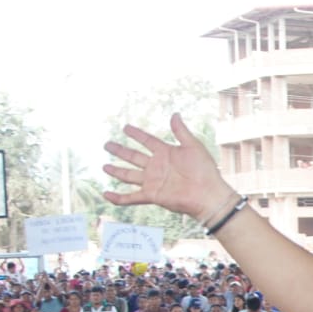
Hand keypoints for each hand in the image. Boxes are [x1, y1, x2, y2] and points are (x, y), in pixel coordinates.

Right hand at [102, 114, 234, 221]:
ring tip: (105, 166)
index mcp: (166, 153)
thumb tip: (175, 114)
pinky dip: (118, 197)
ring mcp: (153, 181)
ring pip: (129, 175)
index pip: (147, 141)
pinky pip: (131, 197)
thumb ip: (181, 131)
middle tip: (107, 144)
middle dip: (120, 150)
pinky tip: (106, 194)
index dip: (136, 134)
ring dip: (117, 171)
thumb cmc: (205, 170)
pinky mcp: (152, 195)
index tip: (125, 127)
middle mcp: (157, 166)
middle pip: (133, 156)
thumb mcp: (193, 146)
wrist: (208, 194)